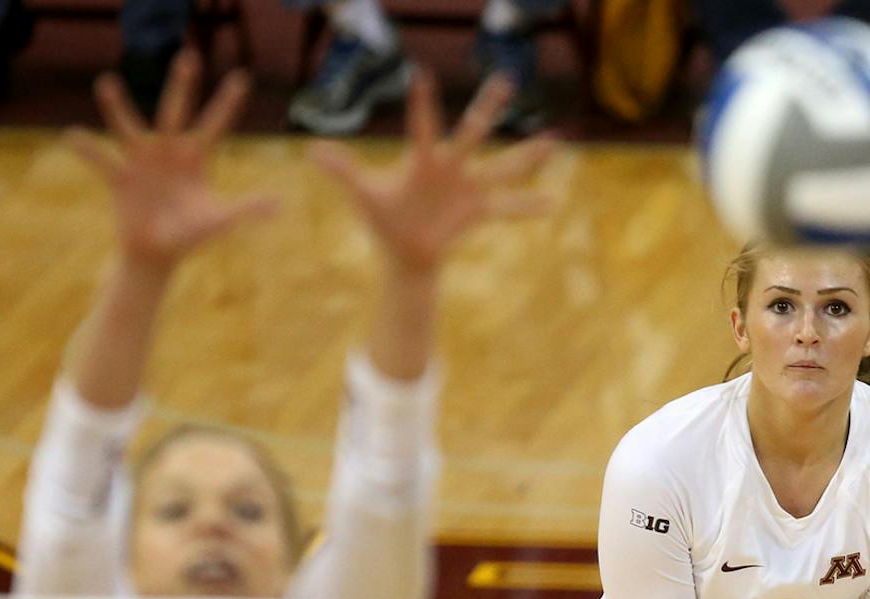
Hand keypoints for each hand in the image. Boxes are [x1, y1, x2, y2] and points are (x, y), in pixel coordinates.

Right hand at [65, 51, 276, 271]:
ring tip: (108, 81)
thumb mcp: (217, 221)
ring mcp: (141, 162)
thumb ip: (244, 210)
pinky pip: (101, 160)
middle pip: (175, 112)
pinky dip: (88, 150)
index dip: (227, 103)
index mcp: (194, 158)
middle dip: (182, 86)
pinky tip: (74, 135)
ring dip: (118, 107)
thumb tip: (279, 203)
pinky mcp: (119, 179)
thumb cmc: (189, 235)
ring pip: (129, 128)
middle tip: (189, 56)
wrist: (156, 253)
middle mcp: (167, 152)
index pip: (215, 125)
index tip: (242, 77)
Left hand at [311, 71, 557, 273]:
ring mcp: (469, 187)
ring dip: (528, 154)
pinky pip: (508, 208)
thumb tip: (314, 152)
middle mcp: (451, 167)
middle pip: (474, 132)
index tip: (421, 73)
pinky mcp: (479, 211)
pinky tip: (554, 203)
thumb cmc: (384, 221)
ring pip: (503, 165)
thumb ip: (344, 172)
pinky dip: (529, 207)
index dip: (422, 102)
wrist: (405, 255)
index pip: (422, 125)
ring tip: (555, 140)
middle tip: (505, 80)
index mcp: (423, 160)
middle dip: (489, 108)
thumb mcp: (364, 197)